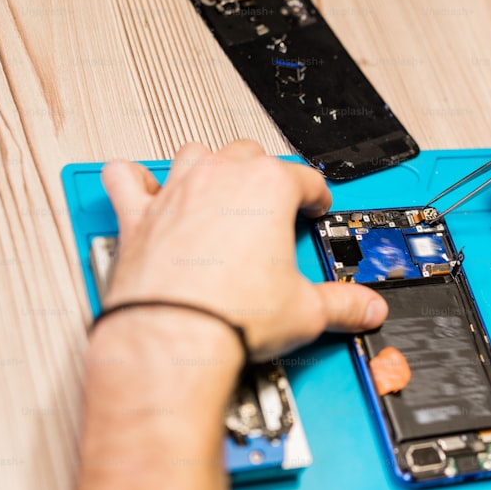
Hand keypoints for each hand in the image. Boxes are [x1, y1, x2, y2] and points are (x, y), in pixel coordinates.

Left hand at [99, 140, 387, 360]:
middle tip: (271, 201)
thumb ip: (342, 304)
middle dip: (264, 173)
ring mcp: (176, 193)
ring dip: (208, 166)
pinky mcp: (138, 215)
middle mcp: (220, 179)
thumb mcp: (307, 311)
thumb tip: (365, 310)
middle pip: (249, 153)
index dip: (315, 194)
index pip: (304, 177)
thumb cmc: (232, 315)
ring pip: (194, 153)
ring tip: (218, 188)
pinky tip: (143, 188)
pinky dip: (134, 180)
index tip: (314, 206)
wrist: (174, 336)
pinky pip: (125, 177)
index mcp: (268, 188)